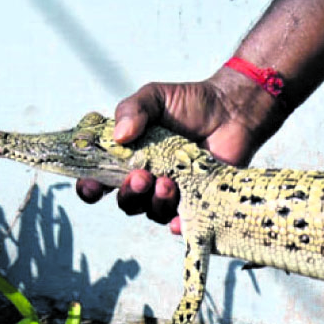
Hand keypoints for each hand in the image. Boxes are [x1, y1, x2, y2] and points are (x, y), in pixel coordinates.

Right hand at [76, 68, 282, 233]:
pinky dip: (179, 226)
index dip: (91, 187)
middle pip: (127, 202)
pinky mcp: (199, 201)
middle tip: (142, 177)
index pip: (101, 180)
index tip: (91, 186)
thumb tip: (119, 136)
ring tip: (168, 183)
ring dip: (155, 203)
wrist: (233, 110)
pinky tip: (179, 220)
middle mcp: (148, 179)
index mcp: (130, 157)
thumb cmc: (191, 103)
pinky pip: (184, 223)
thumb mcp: (155, 97)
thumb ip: (133, 109)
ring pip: (153, 213)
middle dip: (129, 194)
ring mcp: (174, 193)